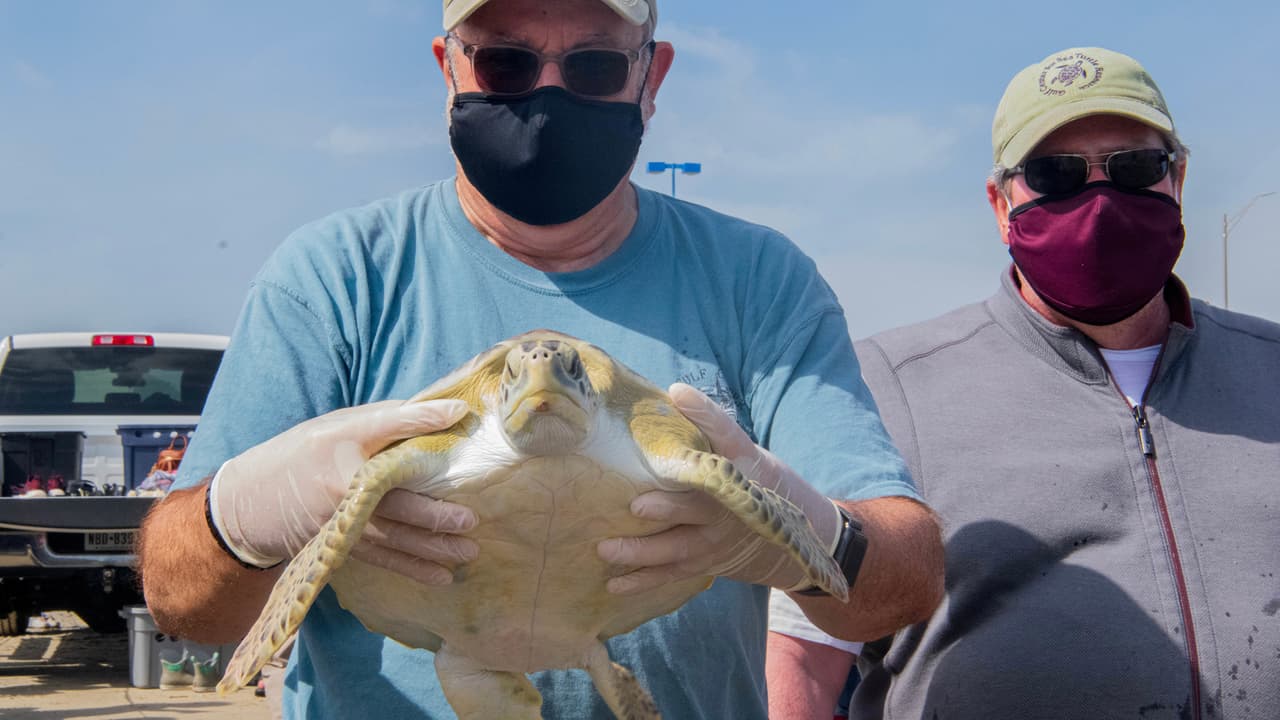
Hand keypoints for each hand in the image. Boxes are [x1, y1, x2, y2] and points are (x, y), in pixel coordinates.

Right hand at [209, 399, 479, 585]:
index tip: (461, 413)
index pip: (388, 422)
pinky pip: (385, 558)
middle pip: (395, 497)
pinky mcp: (344, 545)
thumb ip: (385, 420)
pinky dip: (414, 568)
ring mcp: (343, 519)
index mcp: (341, 440)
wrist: (251, 501)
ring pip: (395, 536)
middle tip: (470, 519)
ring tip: (468, 551)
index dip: (423, 418)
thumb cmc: (304, 454)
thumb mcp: (336, 426)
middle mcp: (343, 482)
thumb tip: (441, 412)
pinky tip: (443, 575)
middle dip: (434, 512)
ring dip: (433, 547)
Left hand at [598, 383, 841, 593]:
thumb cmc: (755, 481)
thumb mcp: (744, 450)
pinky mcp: (703, 563)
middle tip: (636, 506)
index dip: (706, 420)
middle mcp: (729, 509)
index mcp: (739, 472)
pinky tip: (613, 585)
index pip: (725, 442)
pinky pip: (671, 574)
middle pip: (697, 509)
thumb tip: (676, 391)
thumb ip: (711, 424)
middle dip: (668, 509)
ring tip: (607, 549)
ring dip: (642, 551)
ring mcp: (715, 542)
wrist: (790, 536)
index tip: (678, 409)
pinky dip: (643, 581)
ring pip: (677, 548)